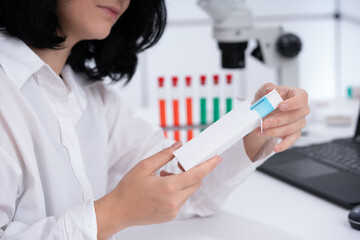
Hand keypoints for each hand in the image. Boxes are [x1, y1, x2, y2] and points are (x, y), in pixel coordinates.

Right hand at [94, 141, 221, 239]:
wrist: (118, 211)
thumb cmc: (128, 189)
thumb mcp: (144, 167)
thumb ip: (164, 155)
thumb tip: (178, 146)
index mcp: (168, 187)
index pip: (196, 174)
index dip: (209, 165)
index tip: (217, 158)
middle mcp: (174, 201)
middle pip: (195, 182)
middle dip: (191, 171)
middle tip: (178, 165)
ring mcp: (173, 211)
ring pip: (189, 191)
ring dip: (183, 182)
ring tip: (164, 177)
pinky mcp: (171, 216)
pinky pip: (182, 200)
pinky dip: (177, 191)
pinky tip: (163, 188)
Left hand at [253, 82, 309, 152]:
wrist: (263, 111)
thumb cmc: (268, 99)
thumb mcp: (264, 91)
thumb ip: (267, 88)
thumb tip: (270, 89)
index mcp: (298, 95)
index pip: (302, 98)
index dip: (293, 103)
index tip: (280, 106)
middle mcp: (302, 110)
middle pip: (295, 116)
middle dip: (278, 121)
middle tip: (264, 123)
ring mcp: (299, 122)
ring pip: (291, 129)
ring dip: (275, 131)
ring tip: (261, 131)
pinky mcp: (294, 133)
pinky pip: (291, 140)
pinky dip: (283, 145)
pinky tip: (276, 148)